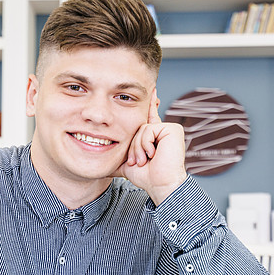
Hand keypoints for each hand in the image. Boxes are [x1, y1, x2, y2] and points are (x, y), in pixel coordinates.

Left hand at [118, 89, 187, 205]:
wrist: (159, 184)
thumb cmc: (146, 177)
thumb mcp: (127, 163)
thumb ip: (117, 156)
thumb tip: (100, 161)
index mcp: (153, 136)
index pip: (147, 118)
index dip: (148, 104)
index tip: (151, 90)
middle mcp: (162, 131)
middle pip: (137, 127)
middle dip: (134, 146)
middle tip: (139, 161)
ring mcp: (168, 129)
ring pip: (141, 128)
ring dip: (138, 148)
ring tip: (144, 160)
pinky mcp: (172, 129)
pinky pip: (149, 129)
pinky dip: (146, 143)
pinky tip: (152, 154)